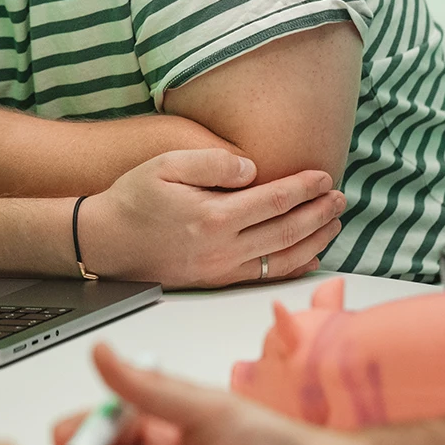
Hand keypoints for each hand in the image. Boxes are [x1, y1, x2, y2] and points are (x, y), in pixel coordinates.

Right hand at [80, 149, 344, 288]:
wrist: (104, 241)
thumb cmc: (132, 199)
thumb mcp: (164, 164)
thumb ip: (211, 162)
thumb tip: (251, 168)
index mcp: (213, 216)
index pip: (274, 200)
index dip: (304, 188)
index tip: (324, 177)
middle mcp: (222, 247)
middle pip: (287, 231)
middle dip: (319, 214)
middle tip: (340, 199)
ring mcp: (220, 269)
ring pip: (282, 258)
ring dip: (314, 241)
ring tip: (333, 224)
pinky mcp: (214, 281)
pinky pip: (264, 276)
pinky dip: (292, 267)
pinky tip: (309, 257)